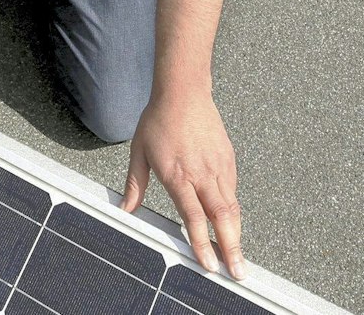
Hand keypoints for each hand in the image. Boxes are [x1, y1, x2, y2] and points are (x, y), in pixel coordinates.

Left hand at [121, 90, 243, 279]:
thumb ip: (134, 184)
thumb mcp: (139, 152)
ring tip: (239, 257)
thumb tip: (125, 209)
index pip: (193, 217)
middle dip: (231, 248)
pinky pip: (233, 191)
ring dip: (236, 234)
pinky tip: (232, 224)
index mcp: (179, 175)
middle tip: (237, 271)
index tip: (208, 264)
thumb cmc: (159, 119)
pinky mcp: (228, 159)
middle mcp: (202, 174)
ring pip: (232, 207)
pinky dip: (234, 211)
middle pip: (221, 218)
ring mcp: (219, 166)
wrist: (184, 91)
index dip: (202, 243)